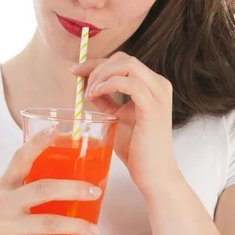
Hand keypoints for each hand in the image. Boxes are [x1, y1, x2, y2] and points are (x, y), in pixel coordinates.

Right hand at [0, 126, 101, 234]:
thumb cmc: (5, 228)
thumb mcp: (12, 203)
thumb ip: (32, 188)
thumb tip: (75, 176)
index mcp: (4, 185)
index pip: (20, 158)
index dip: (37, 143)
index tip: (56, 129)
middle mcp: (1, 202)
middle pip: (43, 188)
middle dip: (74, 188)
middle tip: (96, 191)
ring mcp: (4, 227)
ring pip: (48, 221)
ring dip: (76, 224)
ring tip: (94, 228)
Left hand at [71, 51, 177, 195]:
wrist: (154, 175)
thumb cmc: (137, 149)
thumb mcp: (117, 117)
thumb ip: (106, 100)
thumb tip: (87, 86)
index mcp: (152, 85)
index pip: (123, 61)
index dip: (97, 63)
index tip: (76, 70)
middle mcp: (159, 85)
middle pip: (124, 59)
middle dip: (97, 67)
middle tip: (79, 82)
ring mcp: (158, 95)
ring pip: (127, 65)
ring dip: (101, 76)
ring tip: (88, 94)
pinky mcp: (153, 108)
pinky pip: (130, 84)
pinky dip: (109, 84)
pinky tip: (95, 96)